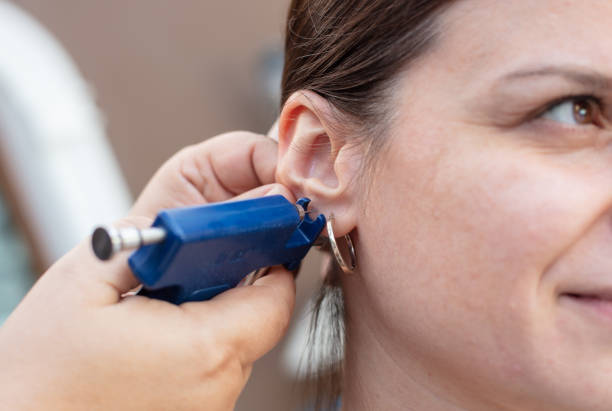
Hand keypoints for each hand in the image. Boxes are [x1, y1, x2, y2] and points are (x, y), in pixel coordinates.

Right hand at [0, 132, 294, 410]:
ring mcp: (208, 408)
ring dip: (211, 316)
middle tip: (194, 265)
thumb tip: (186, 222)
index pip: (276, 295)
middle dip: (233, 284)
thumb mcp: (87, 282)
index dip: (271, 259)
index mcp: (205, 348)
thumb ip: (147, 240)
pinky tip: (155, 336)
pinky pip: (211, 371)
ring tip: (162, 304)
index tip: (253, 238)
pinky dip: (195, 345)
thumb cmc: (38, 375)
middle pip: (257, 320)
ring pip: (234, 346)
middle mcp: (218, 388)